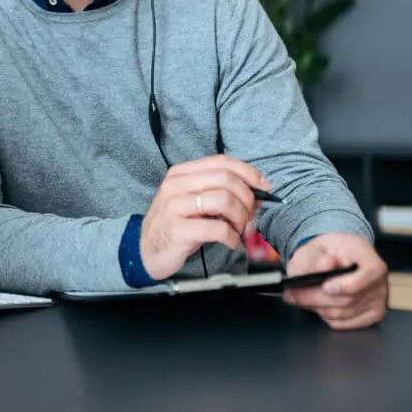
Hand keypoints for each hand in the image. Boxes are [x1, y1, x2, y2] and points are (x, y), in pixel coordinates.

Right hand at [139, 156, 271, 280]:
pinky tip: (231, 242)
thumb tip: (258, 192)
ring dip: (240, 218)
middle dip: (247, 198)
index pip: (221, 162)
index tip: (264, 187)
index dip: (248, 172)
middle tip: (249, 216)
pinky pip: (217, 229)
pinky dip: (232, 237)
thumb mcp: (193, 201)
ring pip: (224, 200)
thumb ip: (219, 191)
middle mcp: (176, 185)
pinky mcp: (178, 230)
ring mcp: (174, 207)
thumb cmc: (176, 224)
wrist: (147, 250)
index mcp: (181, 173)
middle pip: (226, 179)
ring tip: (239, 230)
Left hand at [283, 232, 387, 329]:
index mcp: (368, 256)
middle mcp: (379, 280)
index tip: (325, 286)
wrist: (334, 257)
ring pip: (343, 313)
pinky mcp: (372, 315)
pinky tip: (317, 305)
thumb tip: (326, 265)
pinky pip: (344, 323)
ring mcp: (378, 300)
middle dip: (316, 298)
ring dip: (317, 308)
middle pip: (348, 299)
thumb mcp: (314, 248)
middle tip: (292, 294)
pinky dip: (325, 316)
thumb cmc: (326, 252)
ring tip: (300, 298)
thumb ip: (317, 257)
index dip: (347, 284)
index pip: (370, 272)